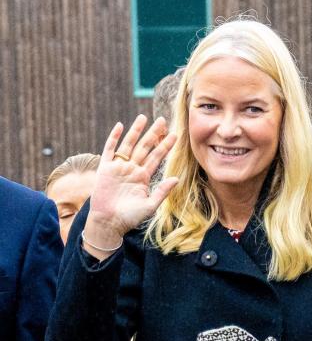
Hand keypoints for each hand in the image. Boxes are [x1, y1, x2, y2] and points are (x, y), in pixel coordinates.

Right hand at [83, 116, 178, 251]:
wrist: (109, 222)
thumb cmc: (129, 218)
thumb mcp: (150, 205)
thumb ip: (162, 191)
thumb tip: (177, 178)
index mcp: (143, 177)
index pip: (157, 158)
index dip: (165, 146)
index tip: (175, 135)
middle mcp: (132, 169)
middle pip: (145, 147)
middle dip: (154, 134)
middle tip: (163, 120)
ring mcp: (119, 167)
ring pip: (129, 144)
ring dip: (136, 131)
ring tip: (144, 117)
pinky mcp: (105, 168)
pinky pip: (110, 149)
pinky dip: (114, 137)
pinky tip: (120, 126)